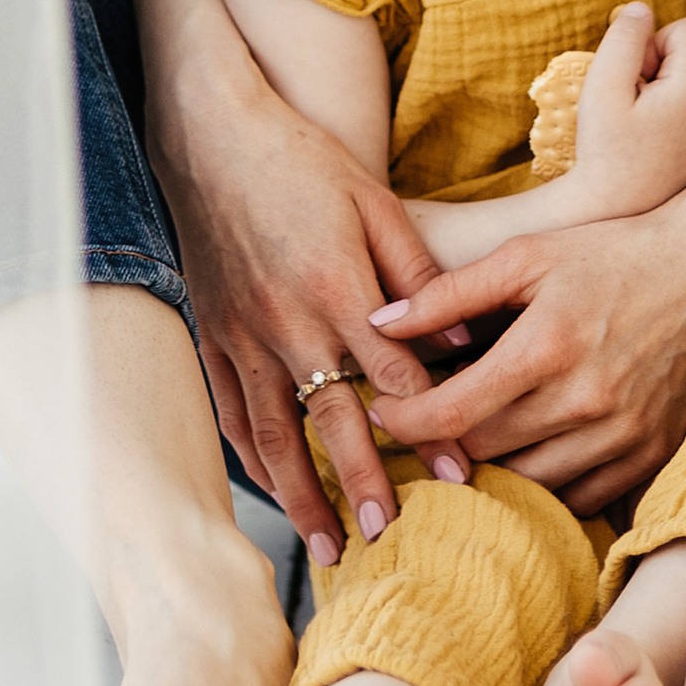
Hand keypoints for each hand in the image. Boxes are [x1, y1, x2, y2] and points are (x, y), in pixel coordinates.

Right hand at [151, 68, 461, 560]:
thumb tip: (472, 337)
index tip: (463, 474)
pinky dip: (254, 459)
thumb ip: (421, 275)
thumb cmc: (305, 164)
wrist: (214, 136)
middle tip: (391, 538)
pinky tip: (276, 493)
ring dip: (303, 496)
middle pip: (331, 421)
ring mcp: (242, 334)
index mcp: (336, 285)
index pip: (392, 377)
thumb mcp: (376, 204)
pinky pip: (233, 411)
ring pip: (275, 433)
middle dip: (363, 486)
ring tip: (329, 549)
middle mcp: (286, 321)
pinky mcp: (213, 335)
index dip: (432, 428)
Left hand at [365, 189, 685, 516]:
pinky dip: (548, 483)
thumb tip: (380, 323)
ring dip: (493, 467)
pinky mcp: (652, 454)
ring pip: (529, 482)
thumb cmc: (610, 253)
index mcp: (547, 345)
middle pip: (484, 453)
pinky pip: (581, 497)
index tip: (384, 413)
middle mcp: (586, 399)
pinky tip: (531, 451)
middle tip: (423, 422)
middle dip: (442, 442)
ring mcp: (624, 434)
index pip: (451, 414)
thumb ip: (450, 292)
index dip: (404, 422)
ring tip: (474, 438)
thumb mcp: (527, 254)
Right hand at [559, 2, 685, 218]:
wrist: (615, 213)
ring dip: (670, 91)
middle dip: (662, 67)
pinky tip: (658, 142)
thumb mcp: (601, 86)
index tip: (634, 78)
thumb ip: (624, 38)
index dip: (653, 44)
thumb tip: (643, 9)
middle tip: (633, 104)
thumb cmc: (604, 151)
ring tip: (644, 126)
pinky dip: (682, 115)